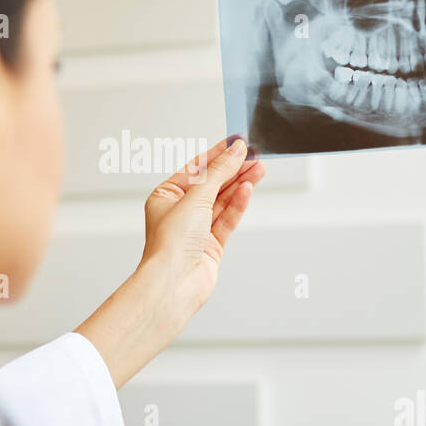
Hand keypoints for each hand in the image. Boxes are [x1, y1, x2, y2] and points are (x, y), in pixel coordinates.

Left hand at [75, 138, 264, 387]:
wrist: (174, 283)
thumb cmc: (170, 243)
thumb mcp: (196, 197)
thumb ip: (220, 172)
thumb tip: (236, 151)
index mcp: (165, 197)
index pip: (196, 169)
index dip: (218, 154)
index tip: (238, 142)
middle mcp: (180, 212)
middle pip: (212, 184)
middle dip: (234, 169)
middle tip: (255, 154)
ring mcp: (196, 229)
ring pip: (223, 201)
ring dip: (241, 184)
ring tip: (260, 168)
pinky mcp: (211, 245)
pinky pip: (227, 219)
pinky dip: (239, 204)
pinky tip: (249, 188)